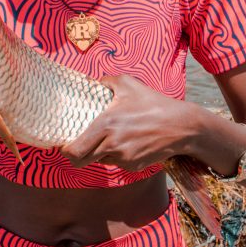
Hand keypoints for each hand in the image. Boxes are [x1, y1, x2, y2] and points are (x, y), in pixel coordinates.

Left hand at [60, 75, 193, 171]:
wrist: (181, 126)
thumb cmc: (153, 103)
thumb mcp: (129, 84)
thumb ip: (106, 81)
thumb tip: (92, 80)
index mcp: (106, 125)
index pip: (75, 151)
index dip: (65, 151)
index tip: (64, 145)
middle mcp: (112, 145)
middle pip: (81, 161)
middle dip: (77, 156)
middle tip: (78, 146)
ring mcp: (123, 158)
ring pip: (100, 161)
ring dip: (100, 152)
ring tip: (111, 137)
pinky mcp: (134, 166)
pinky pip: (117, 163)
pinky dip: (117, 155)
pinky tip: (128, 142)